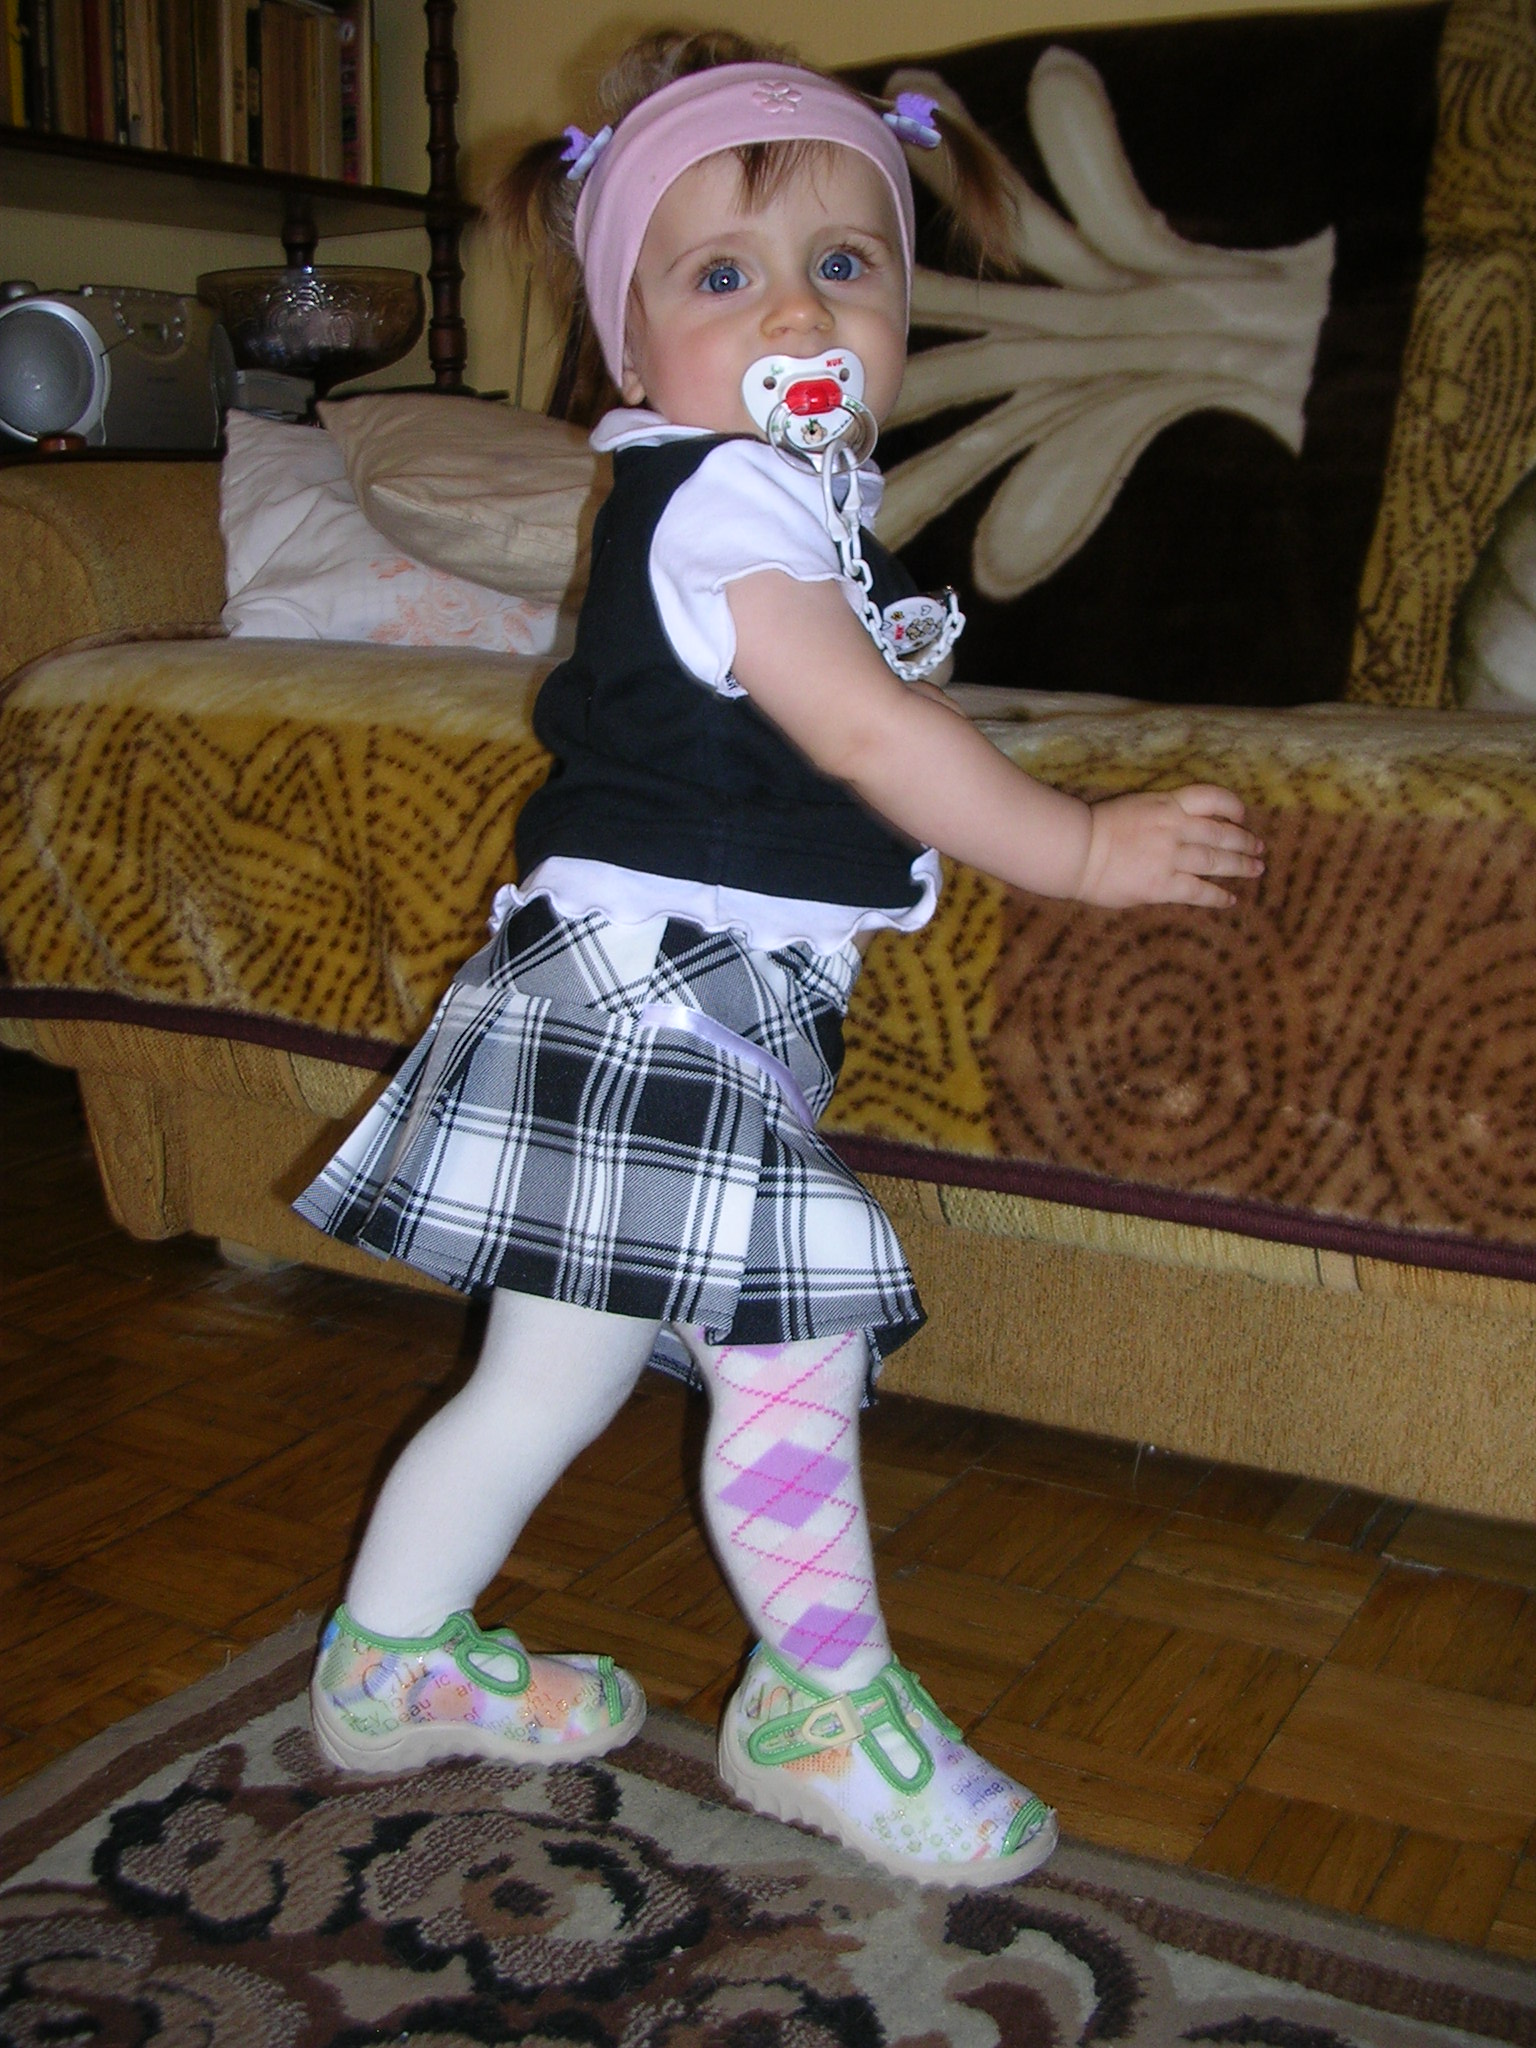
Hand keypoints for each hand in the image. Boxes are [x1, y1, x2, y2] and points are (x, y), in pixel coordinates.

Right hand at [1078, 785, 1263, 908]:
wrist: (1076, 849)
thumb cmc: (1094, 828)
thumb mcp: (1133, 807)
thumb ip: (1159, 817)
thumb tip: (1178, 832)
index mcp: (1166, 805)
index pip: (1210, 798)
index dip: (1231, 806)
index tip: (1242, 814)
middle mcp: (1175, 828)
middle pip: (1220, 832)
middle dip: (1244, 840)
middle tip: (1259, 847)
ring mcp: (1170, 857)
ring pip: (1216, 861)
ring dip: (1240, 866)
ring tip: (1256, 870)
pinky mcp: (1162, 885)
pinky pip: (1198, 891)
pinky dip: (1217, 896)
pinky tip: (1230, 900)